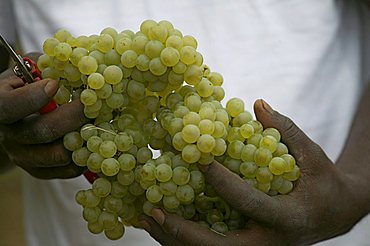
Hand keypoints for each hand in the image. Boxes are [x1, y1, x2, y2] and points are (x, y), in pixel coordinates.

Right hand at [0, 65, 88, 178]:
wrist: (16, 119)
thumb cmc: (26, 87)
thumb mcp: (28, 70)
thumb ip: (45, 65)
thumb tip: (76, 64)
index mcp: (0, 106)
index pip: (10, 106)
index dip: (34, 97)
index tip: (55, 84)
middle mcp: (8, 135)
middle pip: (43, 131)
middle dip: (75, 116)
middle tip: (94, 104)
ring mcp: (23, 156)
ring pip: (59, 154)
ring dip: (83, 137)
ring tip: (96, 121)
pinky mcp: (39, 171)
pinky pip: (67, 170)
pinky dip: (85, 155)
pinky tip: (92, 138)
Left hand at [138, 99, 367, 245]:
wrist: (334, 214)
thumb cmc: (324, 184)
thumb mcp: (313, 156)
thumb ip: (286, 131)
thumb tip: (258, 104)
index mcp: (286, 218)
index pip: (247, 202)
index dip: (220, 181)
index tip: (197, 159)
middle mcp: (267, 241)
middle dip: (183, 231)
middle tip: (155, 210)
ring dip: (175, 238)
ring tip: (146, 217)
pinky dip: (184, 238)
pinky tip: (162, 224)